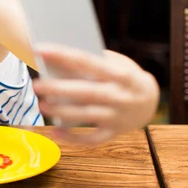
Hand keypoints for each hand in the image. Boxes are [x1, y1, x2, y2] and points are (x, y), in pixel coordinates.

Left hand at [32, 44, 159, 144]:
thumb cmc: (124, 76)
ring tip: (42, 105)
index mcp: (121, 74)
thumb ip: (94, 63)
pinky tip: (56, 131)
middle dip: (58, 88)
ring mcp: (118, 116)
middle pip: (86, 92)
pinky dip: (74, 138)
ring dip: (62, 111)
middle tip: (36, 84)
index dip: (62, 55)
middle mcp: (121, 95)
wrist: (151, 101)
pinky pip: (92, 138)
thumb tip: (58, 61)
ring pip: (87, 115)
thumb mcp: (118, 63)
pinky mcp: (115, 132)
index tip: (40, 49)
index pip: (87, 61)